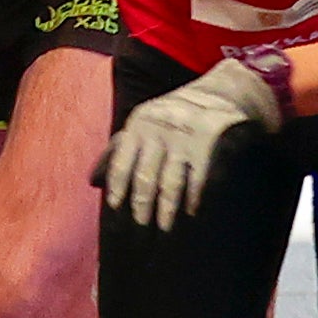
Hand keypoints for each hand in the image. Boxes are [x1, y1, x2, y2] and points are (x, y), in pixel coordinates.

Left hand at [97, 59, 285, 230]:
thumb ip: (121, 148)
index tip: (116, 207)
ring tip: (164, 226)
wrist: (223, 92)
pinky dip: (193, 196)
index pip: (122, 161)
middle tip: (141, 224)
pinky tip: (191, 211)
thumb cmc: (176, 116)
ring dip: (167, 208)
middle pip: (146, 177)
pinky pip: (198, 177)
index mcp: (139, 124)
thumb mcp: (145, 122)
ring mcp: (184, 136)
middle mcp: (159, 129)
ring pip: (170, 182)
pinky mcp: (209, 142)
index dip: (117, 186)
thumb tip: (94, 181)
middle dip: (142, 204)